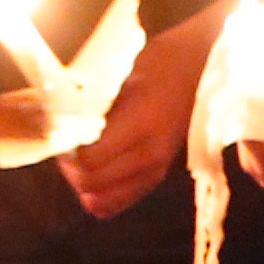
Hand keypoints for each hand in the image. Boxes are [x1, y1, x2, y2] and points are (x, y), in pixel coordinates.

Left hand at [59, 15, 206, 218]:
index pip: (90, 159)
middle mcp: (150, 153)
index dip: (67, 151)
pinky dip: (102, 196)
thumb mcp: (122, 72)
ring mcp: (157, 168)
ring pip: (104, 200)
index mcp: (141, 123)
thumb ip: (94, 101)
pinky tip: (95, 178)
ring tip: (79, 160)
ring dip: (84, 183)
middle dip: (71, 168)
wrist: (202, 68)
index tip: (60, 134)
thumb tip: (60, 121)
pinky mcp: (159, 175)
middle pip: (92, 183)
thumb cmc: (161, 61)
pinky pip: (122, 202)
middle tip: (65, 147)